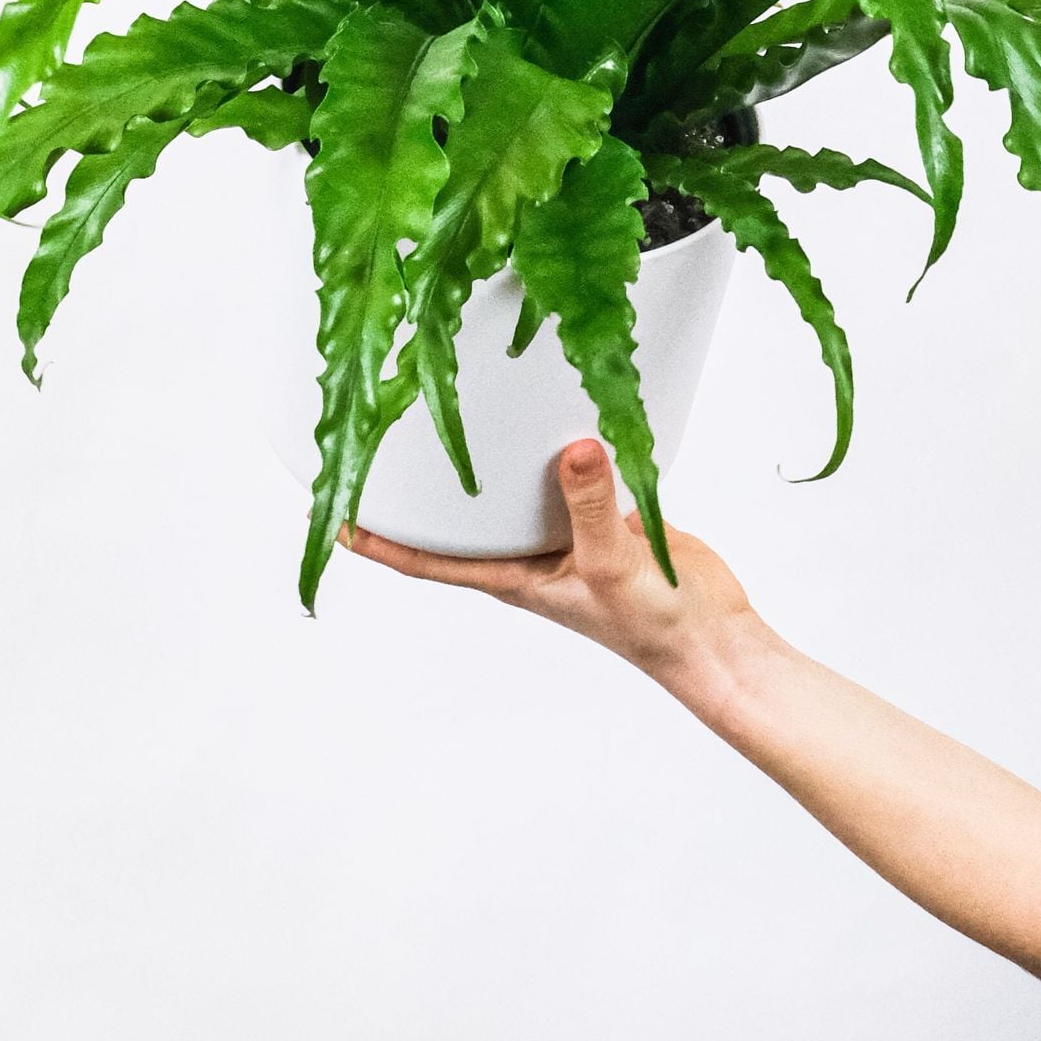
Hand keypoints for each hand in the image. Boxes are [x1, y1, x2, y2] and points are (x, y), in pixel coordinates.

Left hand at [343, 438, 773, 706]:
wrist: (712, 634)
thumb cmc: (653, 626)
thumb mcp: (612, 563)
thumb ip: (590, 505)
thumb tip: (570, 450)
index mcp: (512, 576)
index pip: (425, 558)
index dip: (376, 539)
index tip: (328, 517)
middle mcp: (528, 552)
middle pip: (459, 516)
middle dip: (420, 487)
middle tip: (378, 435)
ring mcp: (564, 530)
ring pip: (510, 488)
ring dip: (488, 457)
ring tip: (451, 407)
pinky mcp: (602, 511)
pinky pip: (566, 472)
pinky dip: (554, 446)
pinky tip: (549, 408)